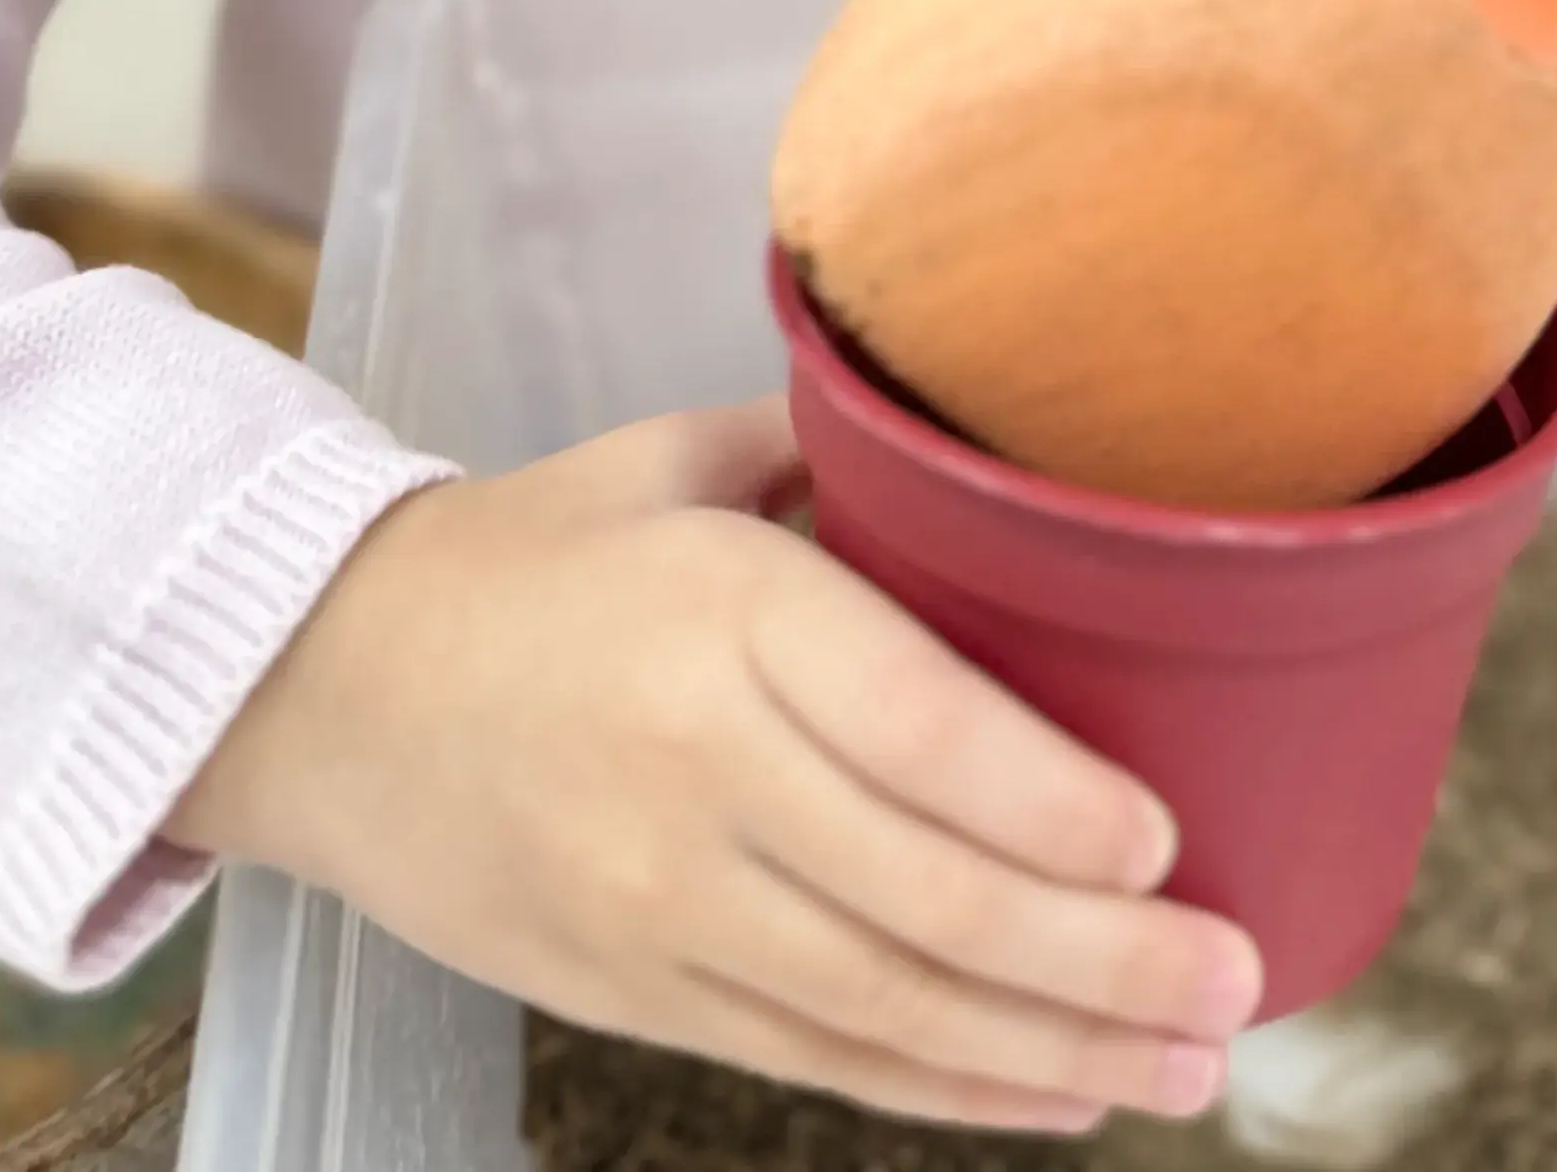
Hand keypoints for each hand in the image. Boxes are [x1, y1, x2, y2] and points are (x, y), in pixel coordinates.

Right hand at [171, 403, 1259, 1133]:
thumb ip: (835, 458)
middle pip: (930, 897)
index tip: (1175, 840)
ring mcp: (658, 905)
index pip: (920, 729)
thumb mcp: (675, 460)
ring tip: (1187, 1063)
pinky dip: (945, 1090)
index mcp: (721, 614)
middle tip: (1236, 982)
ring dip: (1054, 1049)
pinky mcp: (631, 992)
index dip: (1057, 805)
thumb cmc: (531, 552)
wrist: (320, 688)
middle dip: (1104, 959)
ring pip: (888, 1006)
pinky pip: (814, 1059)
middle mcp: (695, 774)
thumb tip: (999, 459)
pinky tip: (1053, 1098)